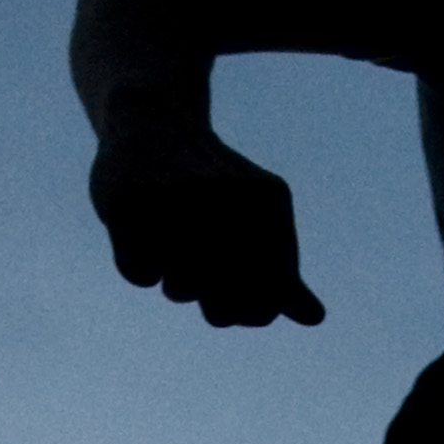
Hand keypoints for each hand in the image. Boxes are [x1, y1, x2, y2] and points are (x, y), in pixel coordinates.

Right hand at [89, 126, 325, 328]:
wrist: (154, 124)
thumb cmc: (212, 183)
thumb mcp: (258, 219)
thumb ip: (283, 272)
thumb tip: (315, 319)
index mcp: (265, 203)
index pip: (269, 298)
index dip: (253, 313)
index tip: (238, 297)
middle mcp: (223, 197)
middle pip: (226, 302)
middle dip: (217, 306)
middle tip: (205, 282)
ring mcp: (174, 199)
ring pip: (182, 289)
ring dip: (177, 287)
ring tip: (173, 254)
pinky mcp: (128, 204)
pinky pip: (139, 274)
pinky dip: (139, 269)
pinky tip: (140, 239)